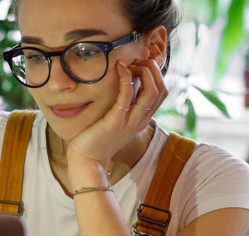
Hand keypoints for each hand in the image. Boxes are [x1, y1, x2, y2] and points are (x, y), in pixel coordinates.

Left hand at [65, 58, 167, 178]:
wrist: (87, 160)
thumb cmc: (97, 139)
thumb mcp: (116, 120)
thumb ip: (124, 106)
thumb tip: (125, 84)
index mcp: (142, 119)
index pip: (161, 92)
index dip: (155, 74)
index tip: (139, 65)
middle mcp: (141, 120)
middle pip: (161, 89)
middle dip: (153, 70)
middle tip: (136, 61)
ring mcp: (130, 121)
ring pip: (152, 91)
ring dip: (144, 72)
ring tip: (130, 63)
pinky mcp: (116, 121)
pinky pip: (128, 95)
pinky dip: (126, 78)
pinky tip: (119, 68)